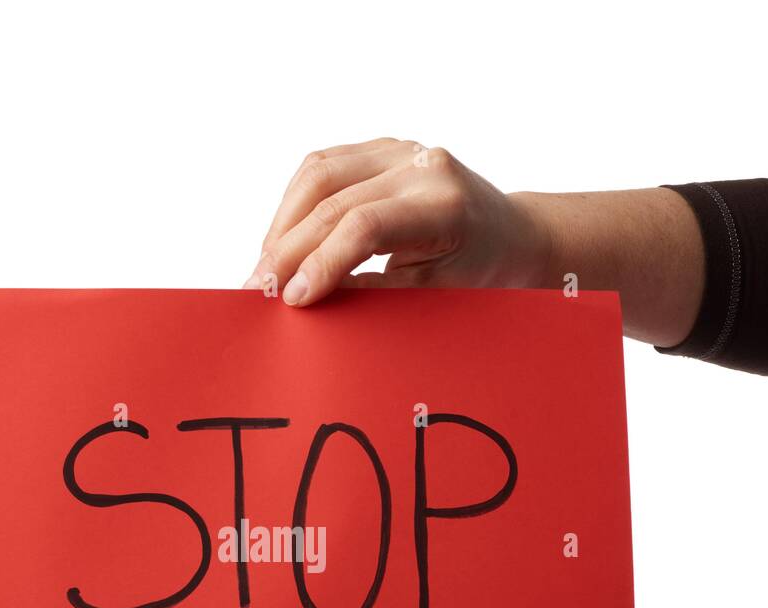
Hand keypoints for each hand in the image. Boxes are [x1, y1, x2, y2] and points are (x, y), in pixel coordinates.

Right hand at [246, 137, 550, 306]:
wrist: (510, 234)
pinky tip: (282, 237)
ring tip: (264, 266)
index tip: (291, 300)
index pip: (363, 227)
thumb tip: (308, 298)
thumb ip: (372, 291)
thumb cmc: (476, 272)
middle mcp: (422, 165)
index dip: (319, 264)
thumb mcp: (432, 292)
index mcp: (443, 204)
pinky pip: (322, 167)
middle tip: (257, 289)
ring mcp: (401, 148)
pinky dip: (294, 203)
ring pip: (317, 175)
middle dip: (287, 249)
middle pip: (332, 200)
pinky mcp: (382, 148)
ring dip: (282, 223)